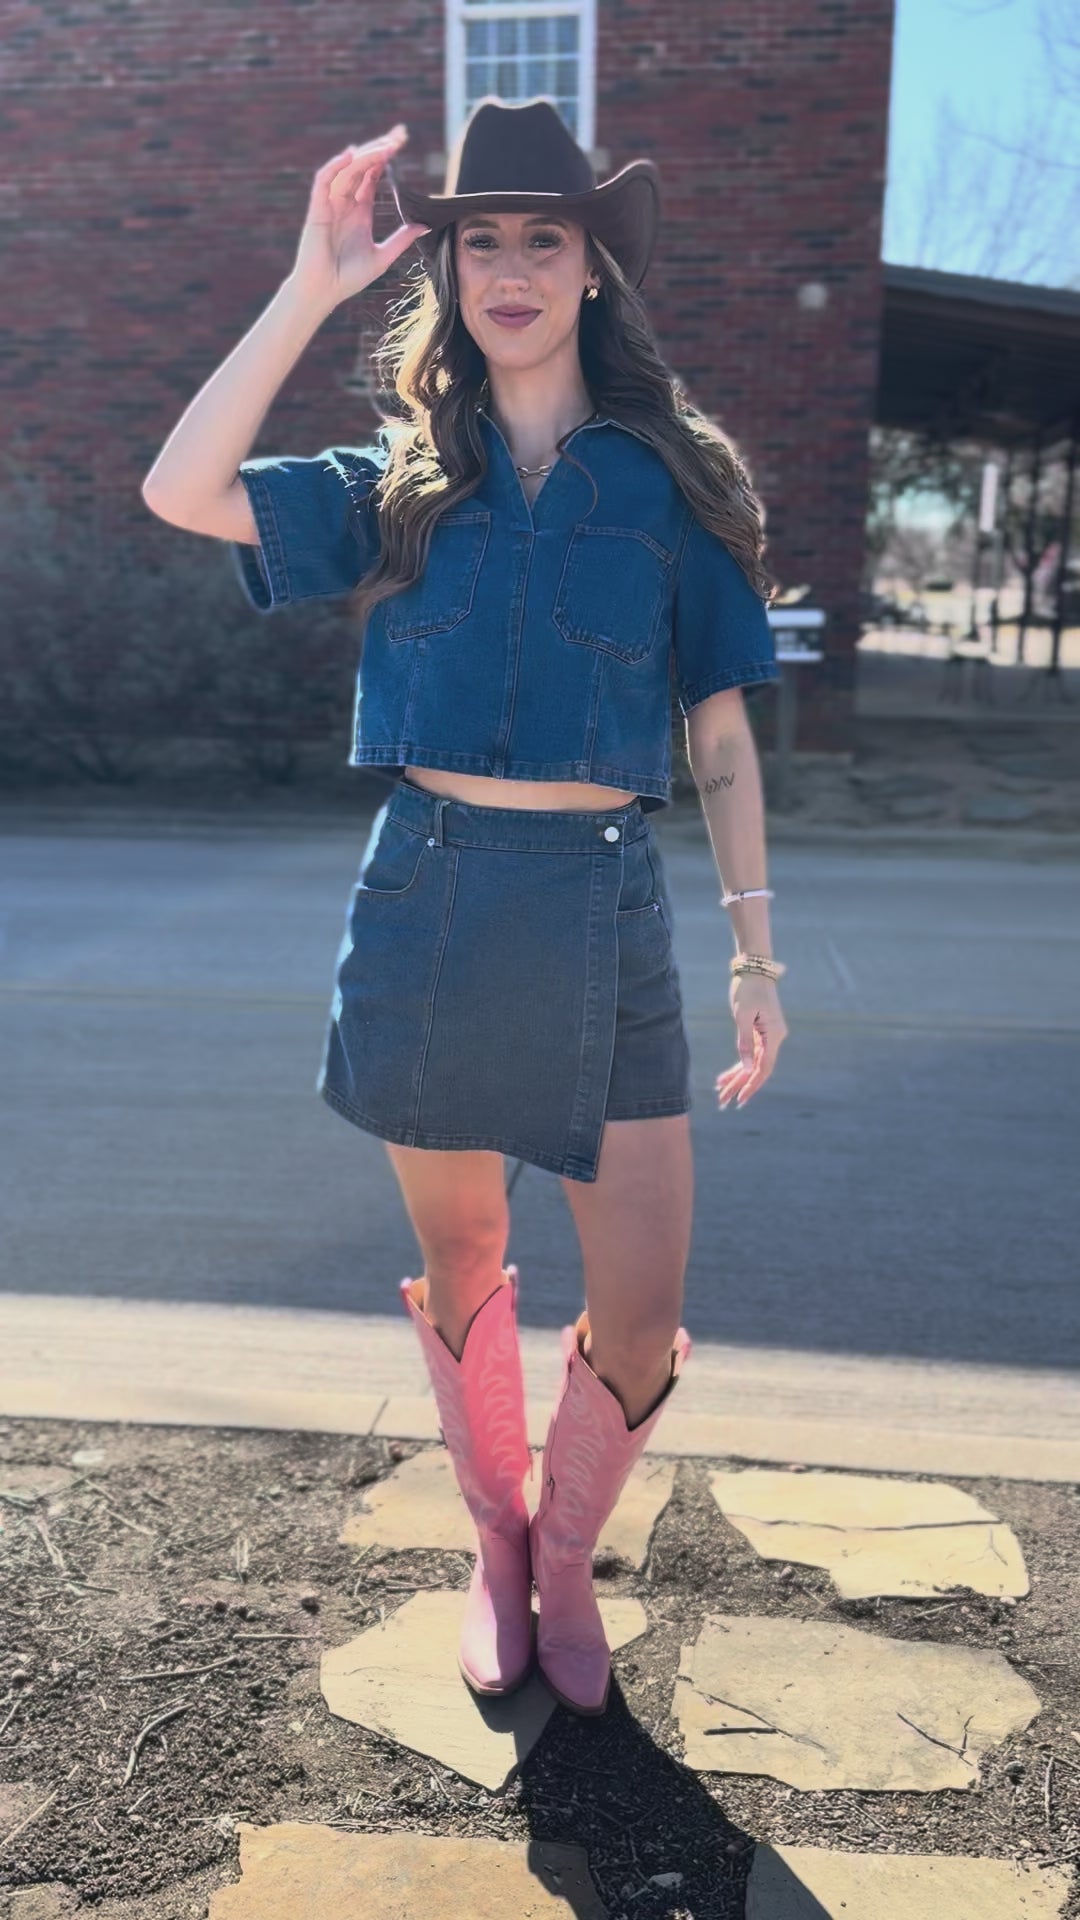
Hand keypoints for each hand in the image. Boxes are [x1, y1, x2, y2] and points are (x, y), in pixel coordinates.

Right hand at [286, 125, 431, 313]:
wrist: (324, 292)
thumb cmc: (348, 278)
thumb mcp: (382, 257)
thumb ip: (401, 239)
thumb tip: (425, 225)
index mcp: (360, 211)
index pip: (373, 176)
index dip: (386, 158)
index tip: (401, 143)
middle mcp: (345, 203)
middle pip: (362, 166)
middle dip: (380, 148)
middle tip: (400, 134)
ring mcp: (330, 204)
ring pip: (347, 170)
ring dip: (366, 155)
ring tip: (386, 146)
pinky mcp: (317, 210)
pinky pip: (324, 181)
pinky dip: (335, 166)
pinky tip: (351, 155)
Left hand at [716, 974, 786, 1108]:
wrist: (754, 968)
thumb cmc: (747, 989)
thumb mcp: (742, 1016)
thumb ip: (744, 1043)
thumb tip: (745, 1068)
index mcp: (774, 1035)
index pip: (763, 1068)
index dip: (752, 1085)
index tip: (740, 1099)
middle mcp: (774, 1038)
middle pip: (757, 1068)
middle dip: (740, 1085)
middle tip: (723, 1101)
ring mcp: (768, 1036)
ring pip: (752, 1063)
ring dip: (737, 1077)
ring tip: (721, 1092)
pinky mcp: (761, 1031)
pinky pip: (750, 1053)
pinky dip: (738, 1064)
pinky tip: (725, 1076)